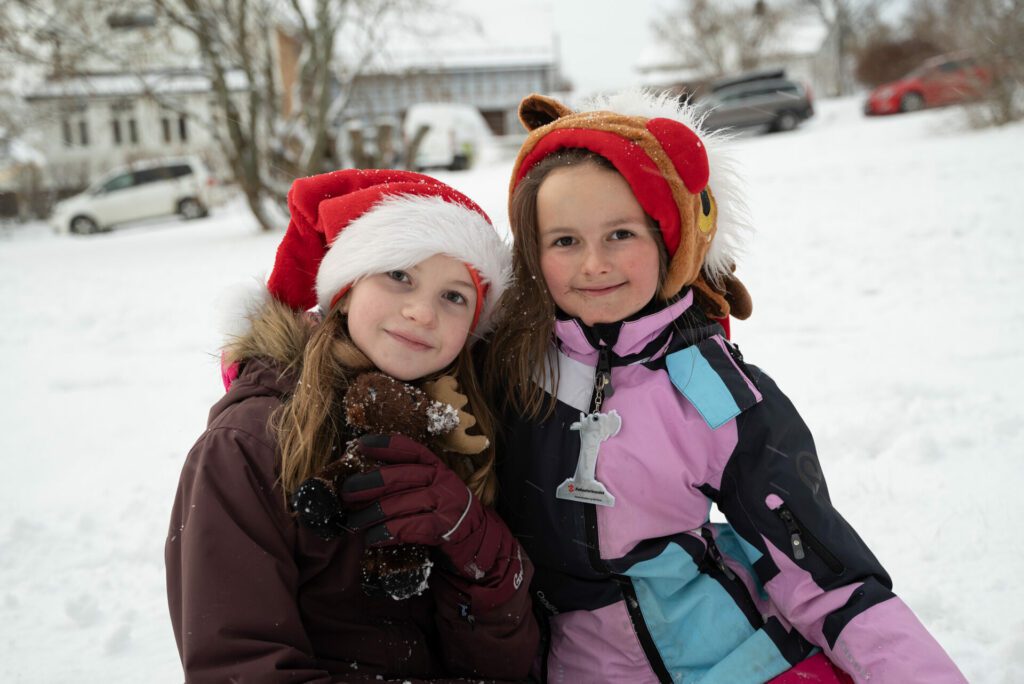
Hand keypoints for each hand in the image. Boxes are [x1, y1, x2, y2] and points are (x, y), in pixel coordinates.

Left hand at [342, 435, 516, 583]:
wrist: (476, 538)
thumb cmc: (444, 511)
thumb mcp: (433, 488)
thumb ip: (407, 481)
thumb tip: (364, 480)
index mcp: (436, 466)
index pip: (408, 448)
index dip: (383, 444)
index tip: (360, 445)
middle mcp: (440, 479)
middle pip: (397, 476)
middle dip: (367, 484)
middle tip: (346, 493)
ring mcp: (443, 503)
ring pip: (398, 504)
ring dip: (371, 515)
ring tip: (354, 522)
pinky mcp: (442, 527)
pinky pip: (407, 528)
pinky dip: (386, 533)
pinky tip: (373, 538)